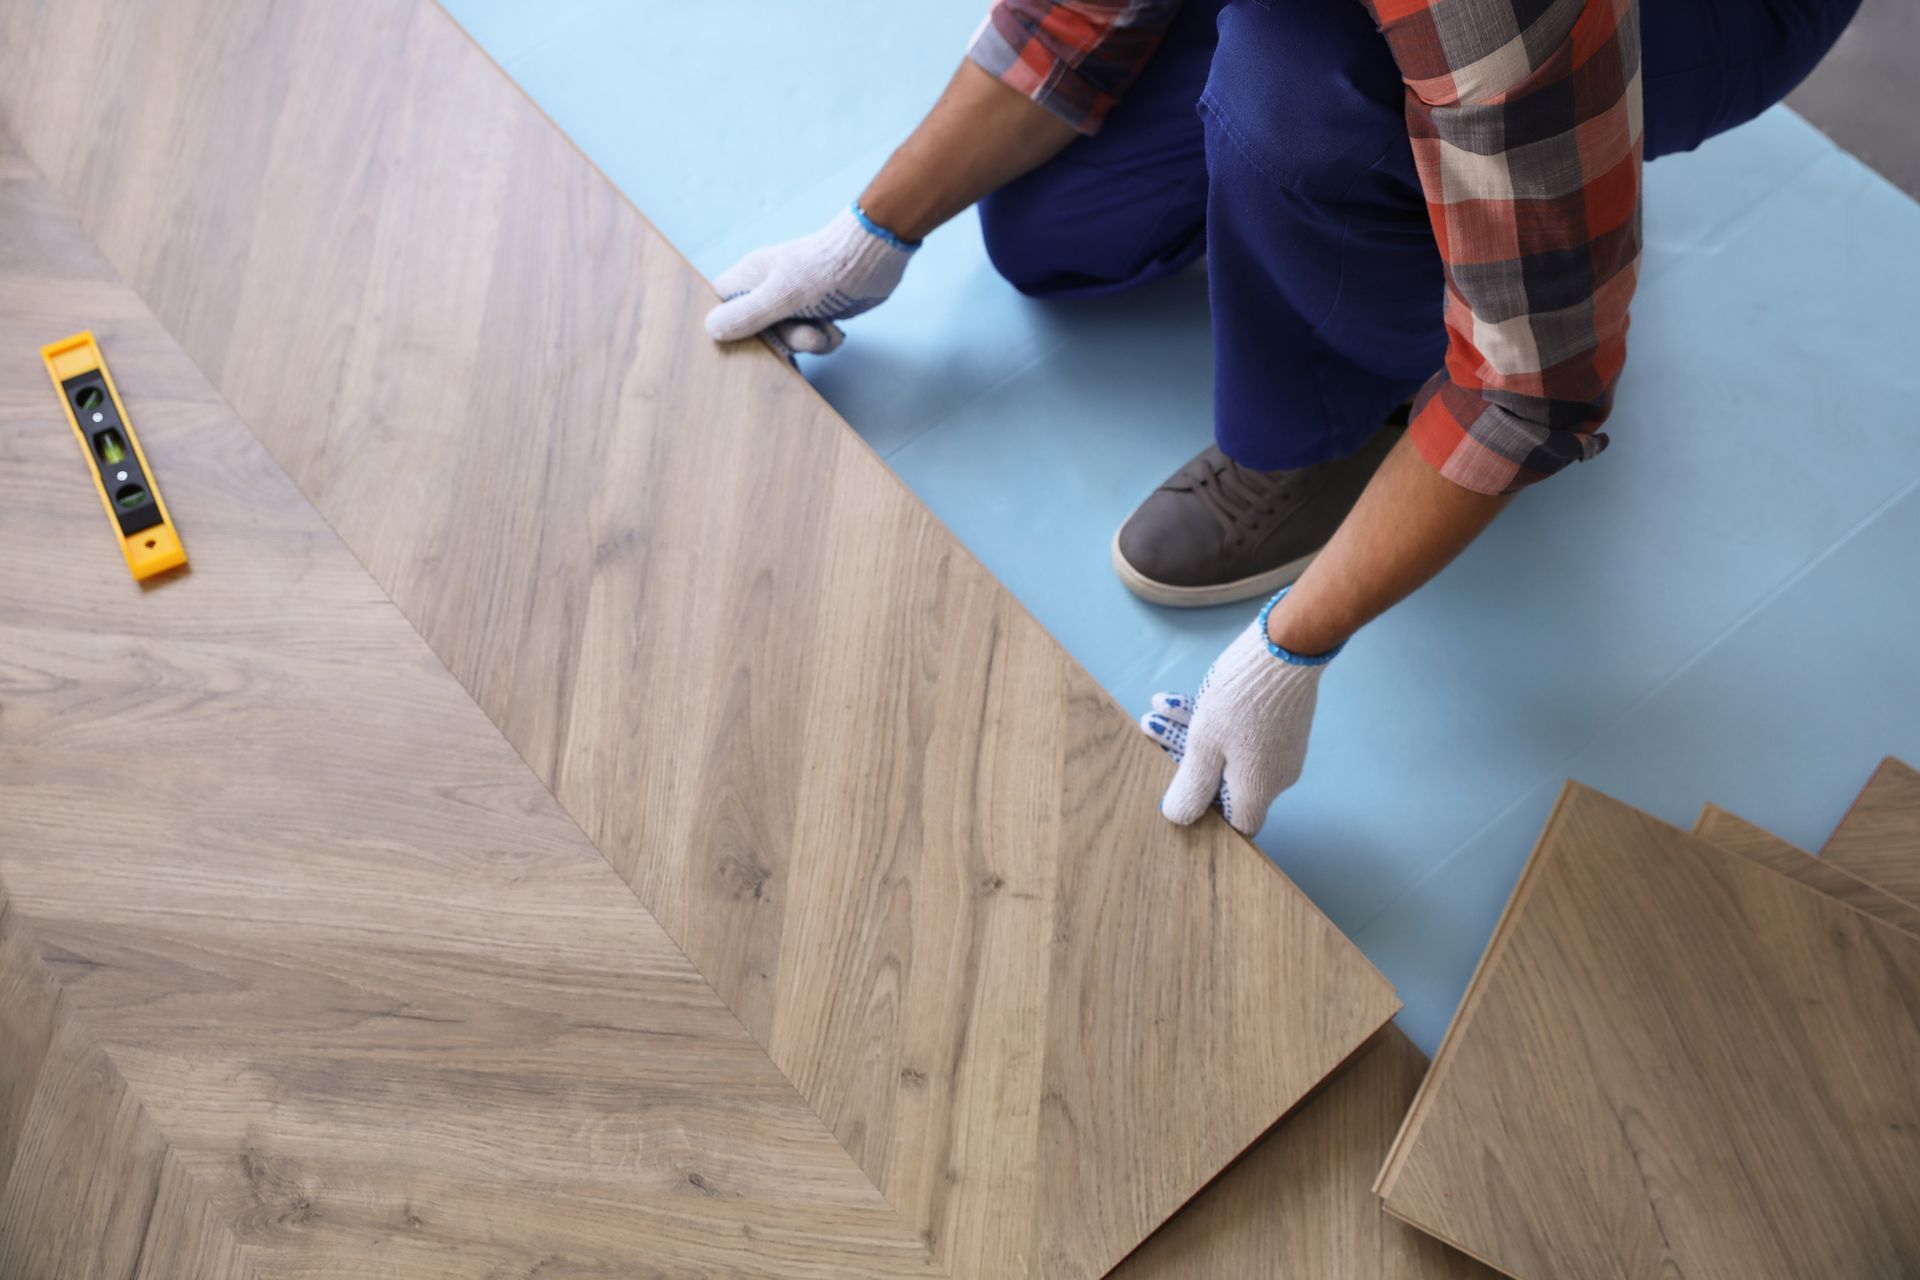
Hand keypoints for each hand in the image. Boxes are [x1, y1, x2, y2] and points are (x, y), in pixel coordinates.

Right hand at [704, 206, 915, 355]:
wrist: (873, 258)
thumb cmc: (824, 269)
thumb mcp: (782, 295)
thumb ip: (746, 314)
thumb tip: (710, 330)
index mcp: (749, 279)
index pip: (720, 304)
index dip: (725, 325)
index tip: (744, 340)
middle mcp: (767, 290)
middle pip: (755, 332)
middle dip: (782, 341)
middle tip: (804, 333)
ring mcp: (792, 303)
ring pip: (786, 339)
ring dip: (808, 342)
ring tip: (824, 330)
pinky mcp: (816, 312)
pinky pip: (810, 339)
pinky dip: (824, 341)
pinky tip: (836, 330)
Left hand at [1139, 598, 1336, 835]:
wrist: (1286, 645)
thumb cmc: (1242, 699)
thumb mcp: (1205, 744)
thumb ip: (1191, 785)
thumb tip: (1178, 818)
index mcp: (1259, 788)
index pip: (1239, 824)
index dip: (1208, 815)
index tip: (1182, 792)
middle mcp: (1276, 774)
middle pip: (1223, 782)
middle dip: (1182, 758)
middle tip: (1152, 732)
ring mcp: (1280, 746)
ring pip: (1226, 750)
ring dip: (1188, 731)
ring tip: (1155, 711)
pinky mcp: (1280, 721)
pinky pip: (1240, 731)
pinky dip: (1209, 719)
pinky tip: (1173, 699)